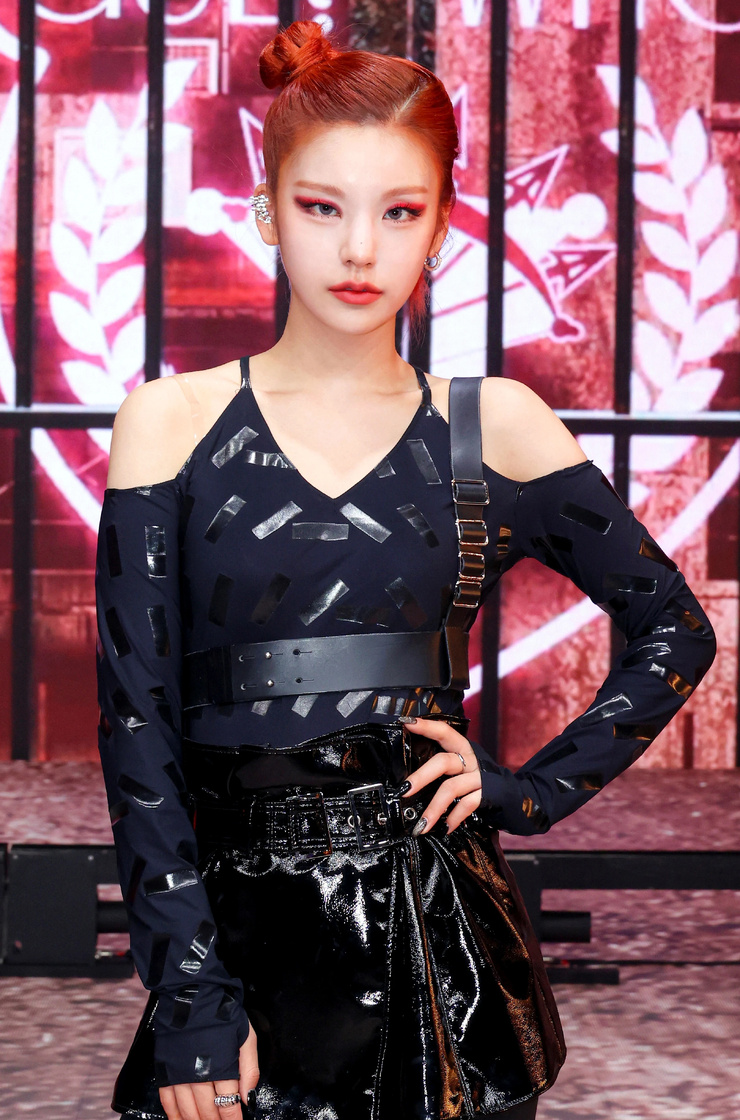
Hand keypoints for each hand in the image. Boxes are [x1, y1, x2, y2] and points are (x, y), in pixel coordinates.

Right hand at [159, 1017, 258, 1119]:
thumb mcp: (245, 1035)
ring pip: (188, 1111)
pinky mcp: (166, 1070)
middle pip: (208, 1111)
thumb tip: (249, 1097)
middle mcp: (199, 1073)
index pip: (228, 1104)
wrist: (192, 993)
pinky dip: (174, 1115)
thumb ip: (250, 1068)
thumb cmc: (220, 1013)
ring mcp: (180, 1073)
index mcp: (221, 1065)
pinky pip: (167, 1101)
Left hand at [399, 717, 481, 834]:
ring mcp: (480, 776)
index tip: (406, 723)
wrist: (514, 796)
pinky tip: (445, 828)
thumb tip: (409, 783)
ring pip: (451, 787)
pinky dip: (453, 818)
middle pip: (443, 761)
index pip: (444, 732)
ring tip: (421, 826)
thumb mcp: (462, 768)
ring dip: (434, 808)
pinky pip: (467, 805)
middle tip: (403, 791)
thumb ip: (443, 768)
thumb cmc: (479, 781)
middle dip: (421, 777)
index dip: (426, 726)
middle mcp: (471, 759)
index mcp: (462, 749)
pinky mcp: (488, 794)